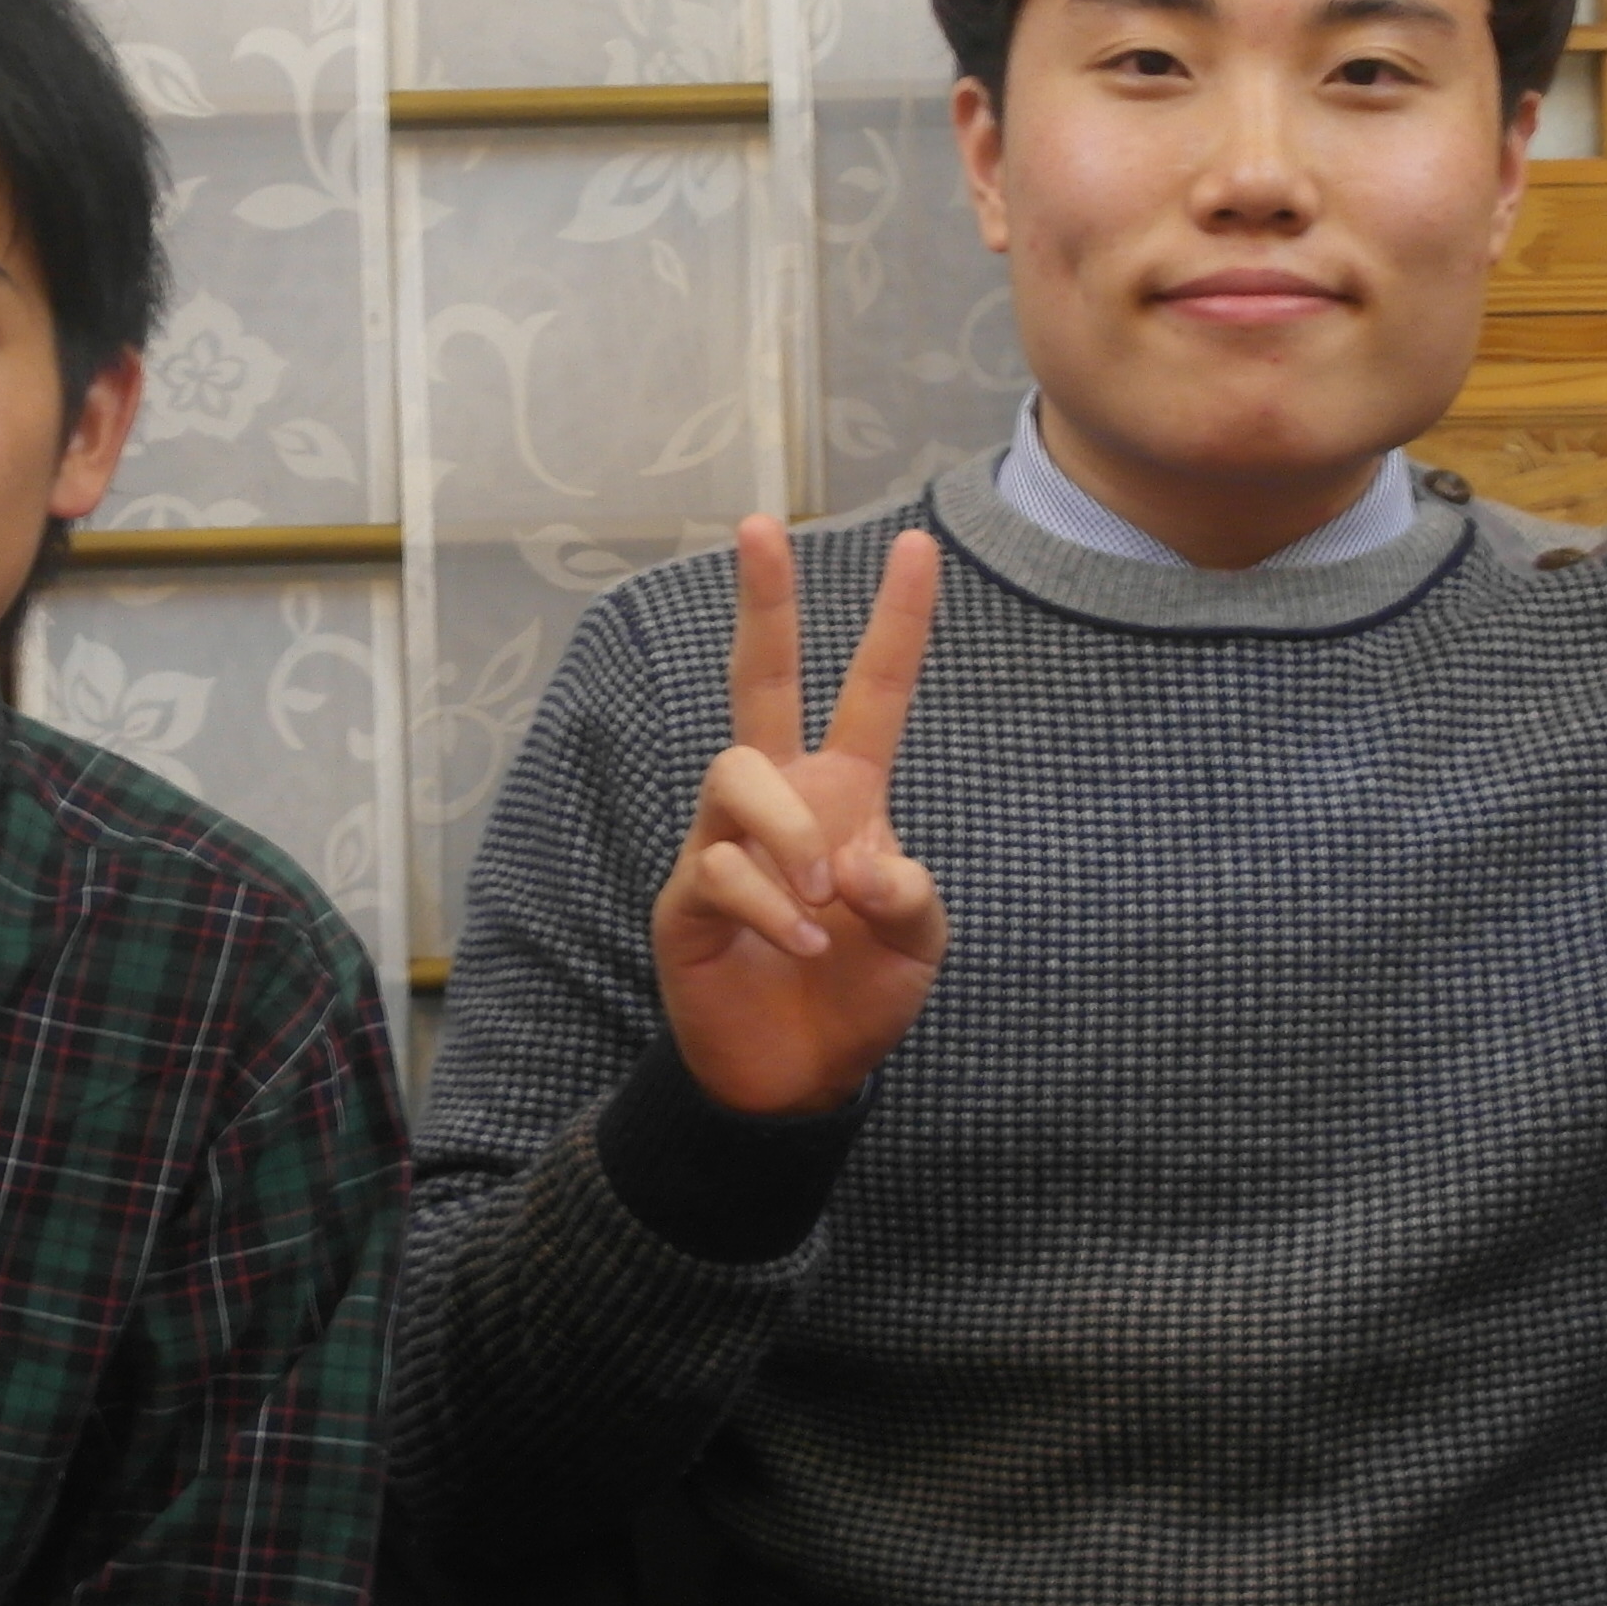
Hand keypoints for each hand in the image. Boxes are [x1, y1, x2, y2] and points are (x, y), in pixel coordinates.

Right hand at [654, 520, 945, 1119]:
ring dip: (789, 834)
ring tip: (824, 902)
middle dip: (763, 602)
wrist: (797, 1079)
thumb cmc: (860, 996)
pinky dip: (772, 909)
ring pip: (736, 773)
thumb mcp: (919, 945)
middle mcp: (781, 800)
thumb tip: (858, 859)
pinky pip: (721, 868)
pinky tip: (802, 948)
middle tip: (760, 525)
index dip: (898, 622)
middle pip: (759, 680)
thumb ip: (910, 895)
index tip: (918, 545)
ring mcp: (725, 842)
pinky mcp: (687, 897)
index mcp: (846, 795)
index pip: (872, 692)